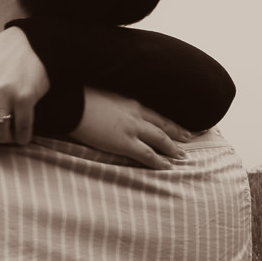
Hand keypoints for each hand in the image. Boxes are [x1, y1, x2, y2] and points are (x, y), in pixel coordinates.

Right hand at [71, 87, 193, 168]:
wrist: (71, 101)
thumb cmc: (79, 95)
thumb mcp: (99, 93)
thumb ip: (109, 101)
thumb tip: (106, 105)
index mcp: (129, 100)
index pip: (153, 111)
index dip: (166, 118)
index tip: (176, 121)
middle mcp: (135, 113)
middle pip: (163, 124)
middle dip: (177, 131)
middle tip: (190, 137)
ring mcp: (132, 128)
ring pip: (160, 139)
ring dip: (173, 148)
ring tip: (182, 156)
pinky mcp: (124, 142)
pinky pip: (147, 154)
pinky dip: (159, 161)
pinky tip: (168, 167)